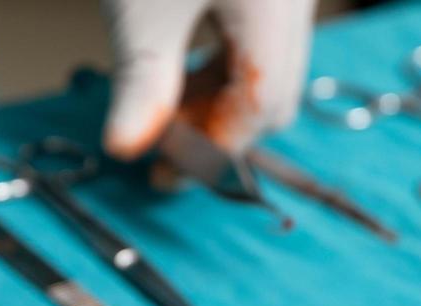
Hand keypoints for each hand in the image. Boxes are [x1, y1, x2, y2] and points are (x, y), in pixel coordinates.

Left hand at [101, 0, 317, 159]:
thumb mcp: (139, 11)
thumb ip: (141, 83)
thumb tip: (125, 148)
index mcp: (274, 6)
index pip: (260, 104)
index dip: (212, 148)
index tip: (164, 174)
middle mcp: (296, 1)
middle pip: (276, 95)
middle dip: (219, 130)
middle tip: (163, 146)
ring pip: (270, 73)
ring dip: (220, 103)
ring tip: (166, 110)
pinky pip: (261, 46)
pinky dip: (223, 71)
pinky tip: (181, 74)